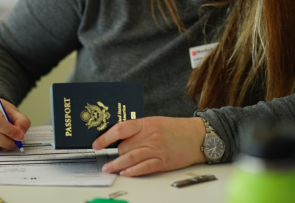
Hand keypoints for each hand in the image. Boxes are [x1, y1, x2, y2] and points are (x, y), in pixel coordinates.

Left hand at [92, 116, 206, 176]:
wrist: (198, 136)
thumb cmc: (176, 129)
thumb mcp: (155, 122)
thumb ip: (138, 129)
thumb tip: (119, 138)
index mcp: (147, 123)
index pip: (121, 129)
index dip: (105, 137)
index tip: (96, 144)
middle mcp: (150, 136)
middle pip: (124, 146)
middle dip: (113, 154)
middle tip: (104, 159)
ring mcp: (157, 149)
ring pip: (131, 158)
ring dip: (117, 165)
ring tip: (109, 169)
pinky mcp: (163, 162)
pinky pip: (144, 167)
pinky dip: (133, 171)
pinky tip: (125, 173)